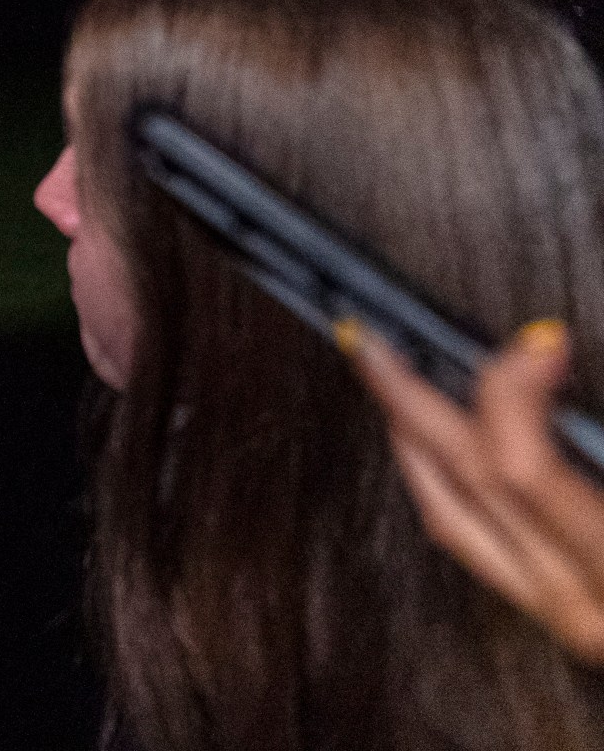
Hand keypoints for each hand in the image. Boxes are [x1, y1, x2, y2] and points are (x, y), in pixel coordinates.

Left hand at [347, 318, 603, 663]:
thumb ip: (601, 436)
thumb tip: (556, 349)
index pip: (521, 471)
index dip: (512, 391)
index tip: (537, 337)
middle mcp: (584, 604)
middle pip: (466, 487)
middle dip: (410, 404)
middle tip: (374, 340)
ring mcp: (567, 618)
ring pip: (451, 521)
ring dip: (413, 442)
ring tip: (391, 379)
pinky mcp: (564, 619)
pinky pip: (473, 548)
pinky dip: (444, 485)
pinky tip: (437, 448)